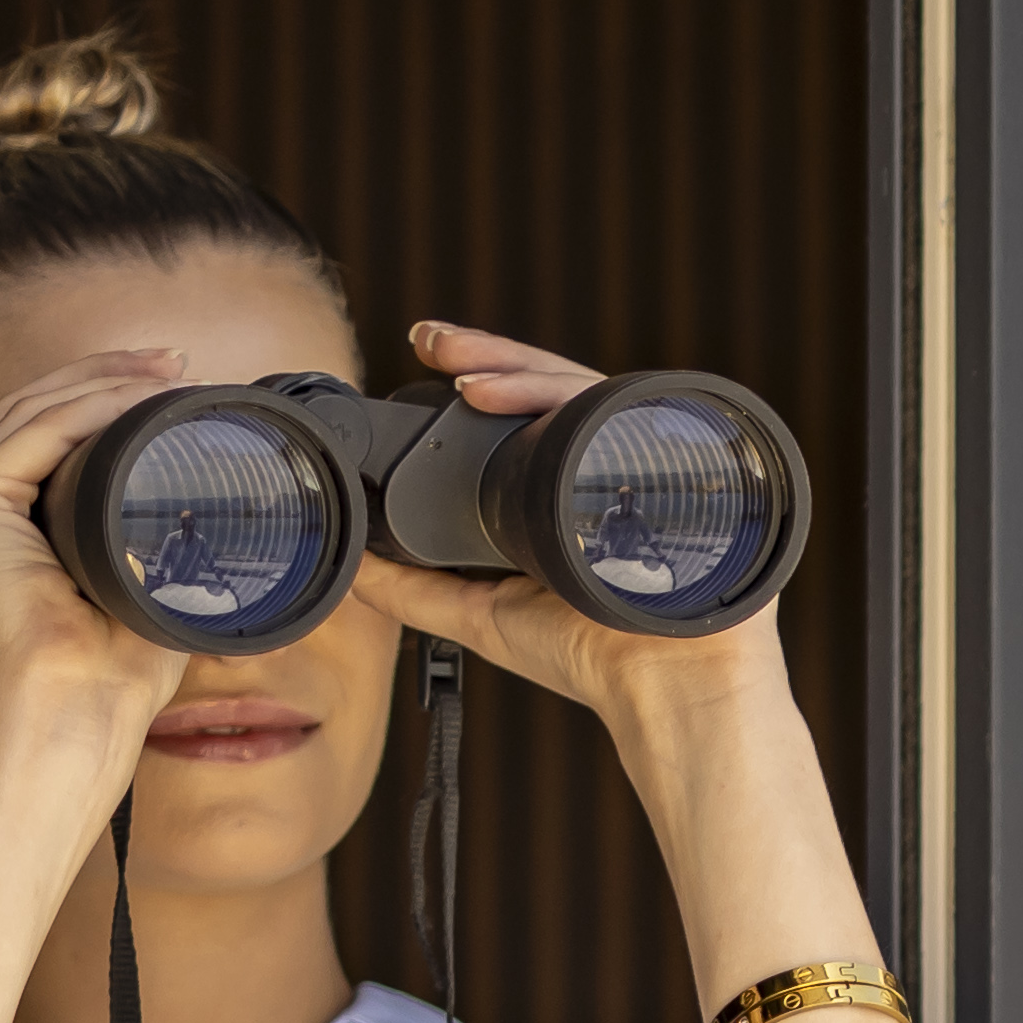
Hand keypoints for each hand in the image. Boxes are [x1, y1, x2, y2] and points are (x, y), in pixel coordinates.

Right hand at [0, 343, 238, 771]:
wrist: (70, 715)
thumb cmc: (104, 683)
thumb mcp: (136, 600)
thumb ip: (147, 557)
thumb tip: (202, 531)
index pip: (32, 447)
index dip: (92, 408)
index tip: (161, 392)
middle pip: (23, 415)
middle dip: (98, 378)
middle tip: (169, 364)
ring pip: (25, 412)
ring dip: (98, 380)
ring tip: (164, 367)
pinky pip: (32, 432)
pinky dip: (88, 405)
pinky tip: (138, 393)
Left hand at [360, 319, 807, 755]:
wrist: (663, 684)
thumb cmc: (593, 659)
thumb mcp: (480, 615)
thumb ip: (413, 591)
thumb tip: (350, 563)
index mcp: (565, 488)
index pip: (522, 413)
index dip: (476, 378)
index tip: (426, 357)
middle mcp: (604, 465)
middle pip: (549, 387)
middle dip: (486, 355)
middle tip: (428, 338)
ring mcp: (641, 460)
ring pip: (580, 387)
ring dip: (517, 369)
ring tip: (460, 371)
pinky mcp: (672, 462)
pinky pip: (620, 407)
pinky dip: (563, 392)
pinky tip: (511, 393)